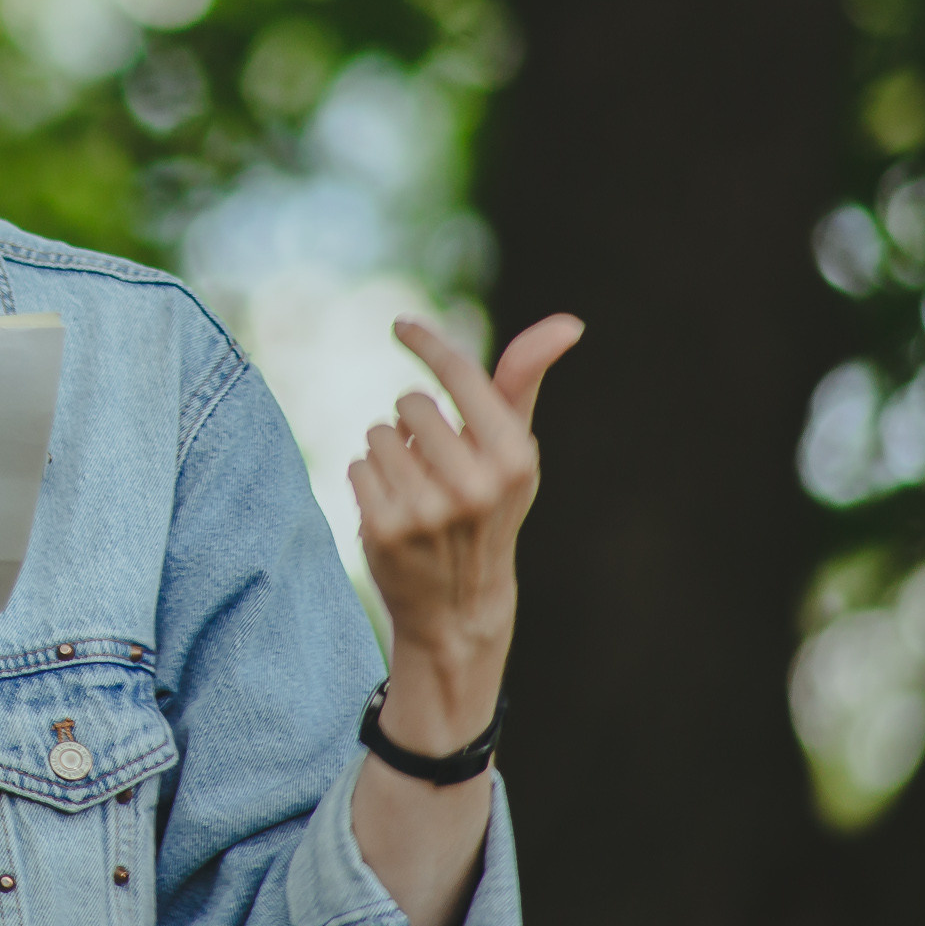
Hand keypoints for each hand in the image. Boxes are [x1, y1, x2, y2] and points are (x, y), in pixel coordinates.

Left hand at [349, 314, 581, 691]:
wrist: (458, 603)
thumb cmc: (489, 505)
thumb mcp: (514, 448)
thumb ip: (524, 380)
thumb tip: (568, 322)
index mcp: (514, 457)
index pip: (460, 374)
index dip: (427, 342)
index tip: (401, 325)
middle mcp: (475, 484)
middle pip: (409, 402)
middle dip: (414, 424)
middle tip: (434, 463)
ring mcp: (428, 510)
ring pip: (378, 433)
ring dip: (388, 453)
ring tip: (415, 487)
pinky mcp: (385, 529)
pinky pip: (356, 465)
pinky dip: (368, 480)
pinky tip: (393, 508)